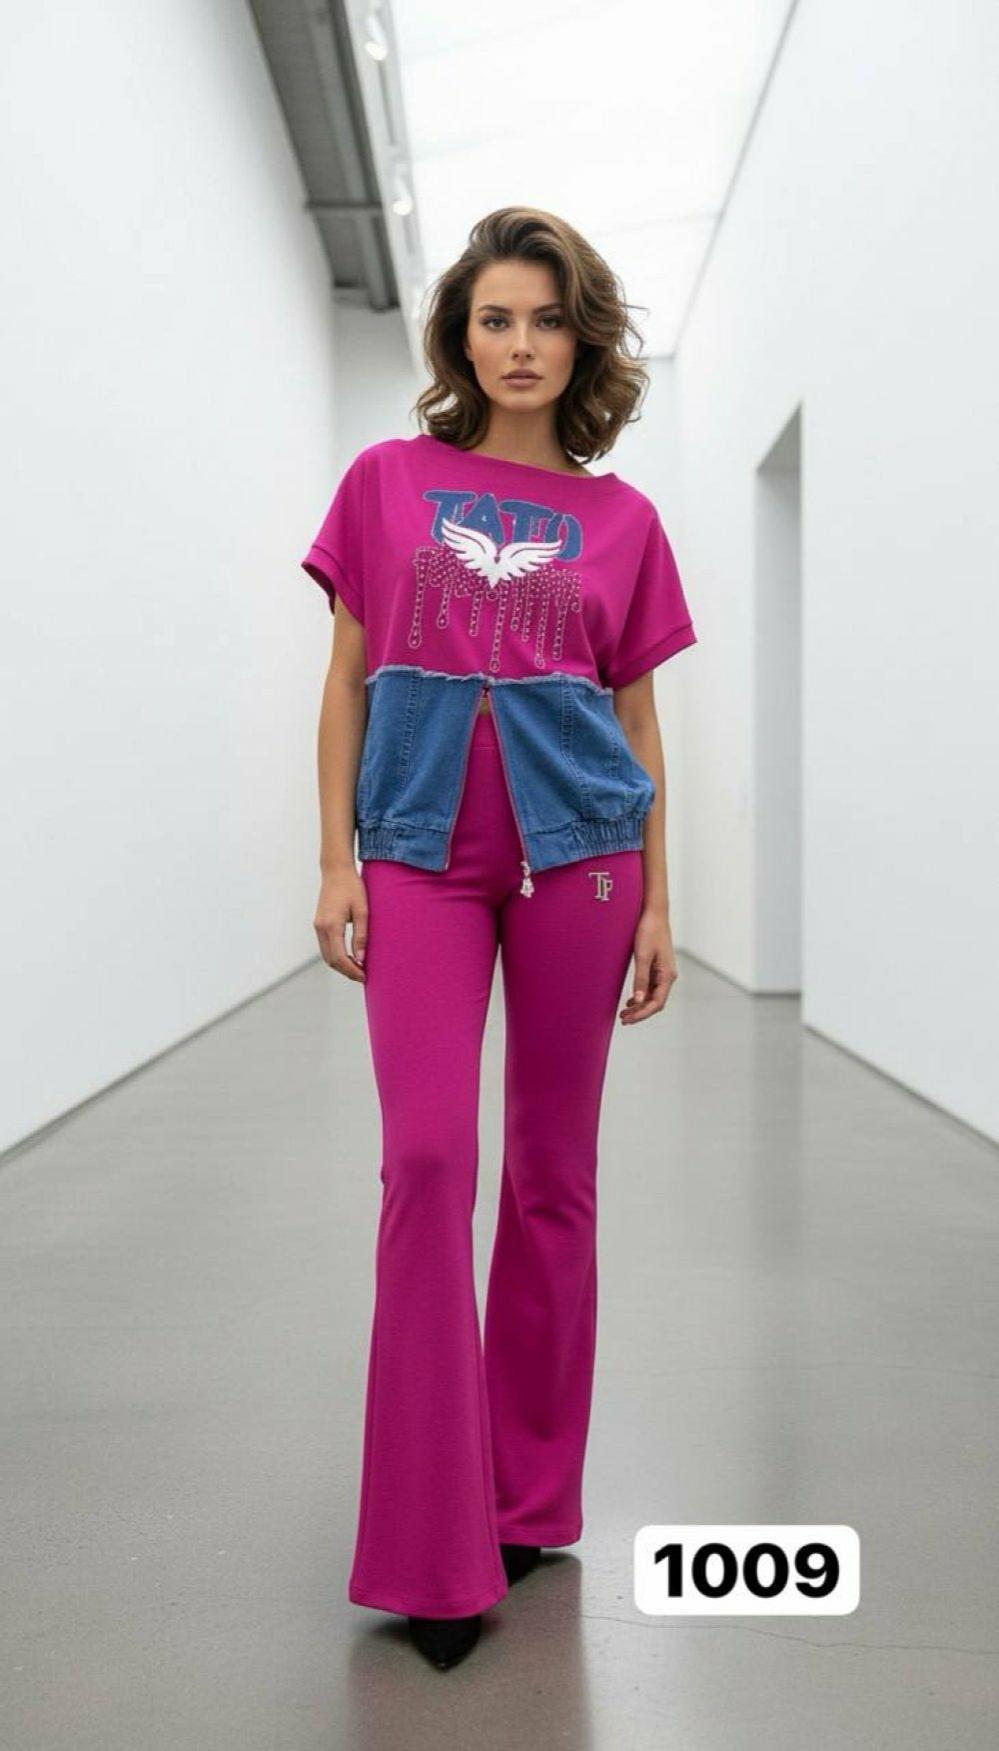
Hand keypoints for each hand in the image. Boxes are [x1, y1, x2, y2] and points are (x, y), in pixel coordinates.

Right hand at [314, 866, 367, 982]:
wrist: (336, 871)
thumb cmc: (352, 887)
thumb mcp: (362, 911)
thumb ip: (361, 936)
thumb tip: (361, 958)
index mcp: (331, 926)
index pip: (339, 958)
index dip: (351, 970)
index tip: (364, 976)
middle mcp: (321, 928)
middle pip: (331, 960)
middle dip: (346, 971)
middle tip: (363, 976)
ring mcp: (318, 926)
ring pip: (326, 955)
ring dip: (340, 965)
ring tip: (357, 968)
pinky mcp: (319, 923)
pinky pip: (326, 946)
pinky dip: (336, 956)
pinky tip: (349, 956)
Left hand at [619, 907, 676, 1023]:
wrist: (654, 913)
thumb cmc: (649, 931)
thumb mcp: (642, 956)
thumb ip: (640, 979)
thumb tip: (639, 1000)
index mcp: (667, 975)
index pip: (657, 1003)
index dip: (642, 1014)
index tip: (627, 1019)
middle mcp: (668, 976)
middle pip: (655, 1003)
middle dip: (640, 1013)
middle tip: (622, 1019)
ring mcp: (663, 972)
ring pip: (653, 996)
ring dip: (640, 1006)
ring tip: (624, 1013)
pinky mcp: (657, 967)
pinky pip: (651, 988)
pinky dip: (641, 997)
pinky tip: (631, 1000)